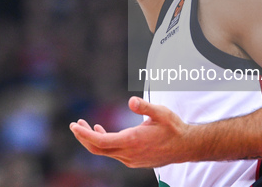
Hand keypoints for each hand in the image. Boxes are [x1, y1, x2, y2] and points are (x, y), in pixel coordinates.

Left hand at [69, 96, 190, 167]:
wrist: (186, 146)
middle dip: (84, 137)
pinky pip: (113, 153)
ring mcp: (131, 160)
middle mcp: (129, 154)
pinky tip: (102, 131)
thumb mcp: (161, 113)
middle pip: (98, 149)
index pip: (101, 141)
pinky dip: (104, 143)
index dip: (85, 134)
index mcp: (132, 141)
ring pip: (105, 152)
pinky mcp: (134, 161)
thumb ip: (145, 107)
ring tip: (85, 125)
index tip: (74, 126)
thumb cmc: (174, 128)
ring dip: (93, 139)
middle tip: (75, 124)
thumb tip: (131, 101)